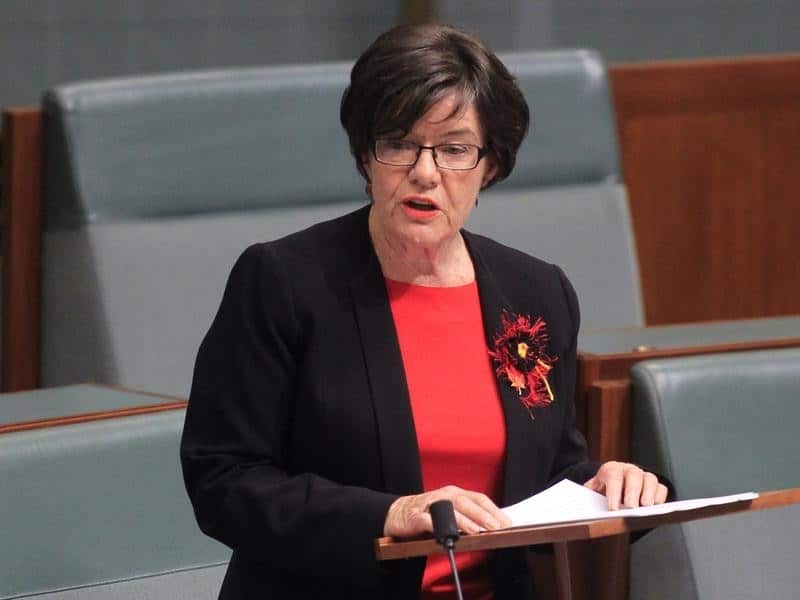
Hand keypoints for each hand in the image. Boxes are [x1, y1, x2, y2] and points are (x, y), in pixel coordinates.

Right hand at [383, 485, 510, 537]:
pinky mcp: (417, 516)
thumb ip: (467, 516)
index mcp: (454, 493)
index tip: (507, 522)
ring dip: (468, 520)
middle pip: (468, 502)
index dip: (494, 510)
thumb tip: (491, 526)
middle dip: (485, 515)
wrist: (396, 513)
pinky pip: (432, 520)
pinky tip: (453, 534)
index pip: (478, 498)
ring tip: (480, 531)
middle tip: (498, 527)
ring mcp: (430, 504)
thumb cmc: (426, 513)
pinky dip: (444, 526)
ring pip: (453, 509)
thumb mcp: (449, 511)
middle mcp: (444, 495)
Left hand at [583, 461, 668, 509]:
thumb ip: (589, 498)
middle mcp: (629, 470)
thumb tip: (584, 508)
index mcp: (611, 469)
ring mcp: (643, 476)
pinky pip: (661, 488)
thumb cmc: (602, 491)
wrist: (611, 488)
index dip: (613, 492)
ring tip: (645, 507)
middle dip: (633, 491)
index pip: (613, 476)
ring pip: (650, 479)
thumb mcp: (592, 492)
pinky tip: (655, 508)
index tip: (613, 508)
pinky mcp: (654, 486)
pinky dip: (659, 498)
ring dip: (648, 494)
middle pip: (634, 475)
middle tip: (631, 507)